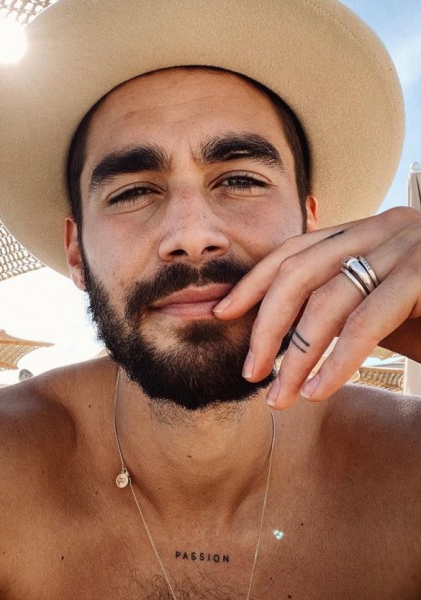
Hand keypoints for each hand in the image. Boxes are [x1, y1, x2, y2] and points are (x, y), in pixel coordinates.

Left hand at [213, 207, 420, 408]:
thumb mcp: (377, 304)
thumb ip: (337, 305)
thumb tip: (279, 333)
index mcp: (362, 230)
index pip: (292, 251)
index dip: (253, 283)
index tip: (222, 316)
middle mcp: (381, 228)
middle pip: (299, 274)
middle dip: (267, 327)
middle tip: (250, 373)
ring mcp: (406, 246)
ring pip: (330, 300)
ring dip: (297, 355)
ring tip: (279, 396)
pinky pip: (369, 320)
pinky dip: (338, 359)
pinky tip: (319, 391)